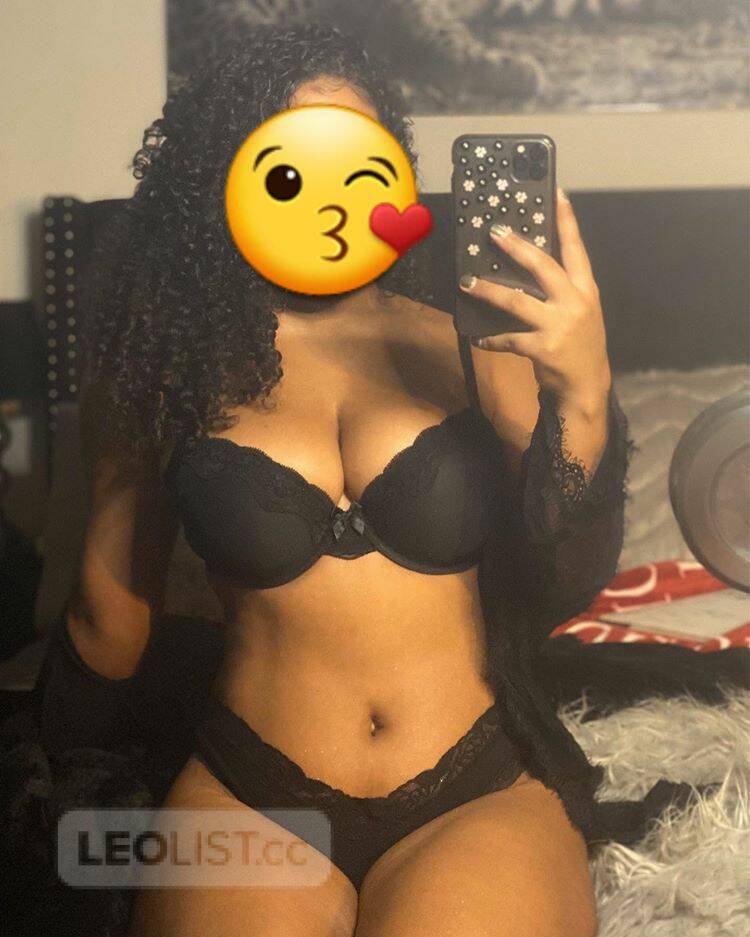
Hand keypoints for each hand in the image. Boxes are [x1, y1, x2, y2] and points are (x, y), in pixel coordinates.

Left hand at [458, 188, 611, 406]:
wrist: (587, 385)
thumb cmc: (578, 344)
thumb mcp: (579, 311)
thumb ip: (560, 290)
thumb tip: (526, 265)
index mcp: (584, 289)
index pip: (576, 248)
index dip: (566, 220)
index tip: (556, 194)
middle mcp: (574, 302)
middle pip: (543, 266)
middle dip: (517, 247)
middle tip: (494, 232)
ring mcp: (559, 325)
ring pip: (517, 301)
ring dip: (488, 291)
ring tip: (467, 283)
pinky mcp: (543, 348)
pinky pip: (509, 339)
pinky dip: (491, 339)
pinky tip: (478, 338)